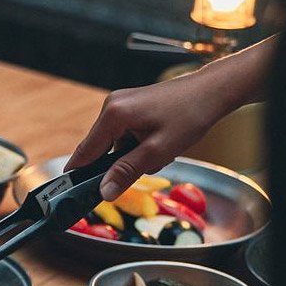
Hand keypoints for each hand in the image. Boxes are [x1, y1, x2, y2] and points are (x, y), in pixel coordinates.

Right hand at [67, 36, 275, 199]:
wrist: (212, 91)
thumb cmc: (190, 116)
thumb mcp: (158, 151)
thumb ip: (127, 172)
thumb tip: (104, 192)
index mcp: (114, 114)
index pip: (85, 151)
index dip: (79, 174)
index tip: (73, 193)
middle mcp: (112, 105)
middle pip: (101, 148)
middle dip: (121, 162)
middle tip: (149, 164)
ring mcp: (120, 103)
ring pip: (115, 142)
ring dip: (134, 154)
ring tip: (162, 150)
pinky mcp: (129, 104)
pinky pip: (124, 132)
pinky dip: (138, 143)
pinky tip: (159, 141)